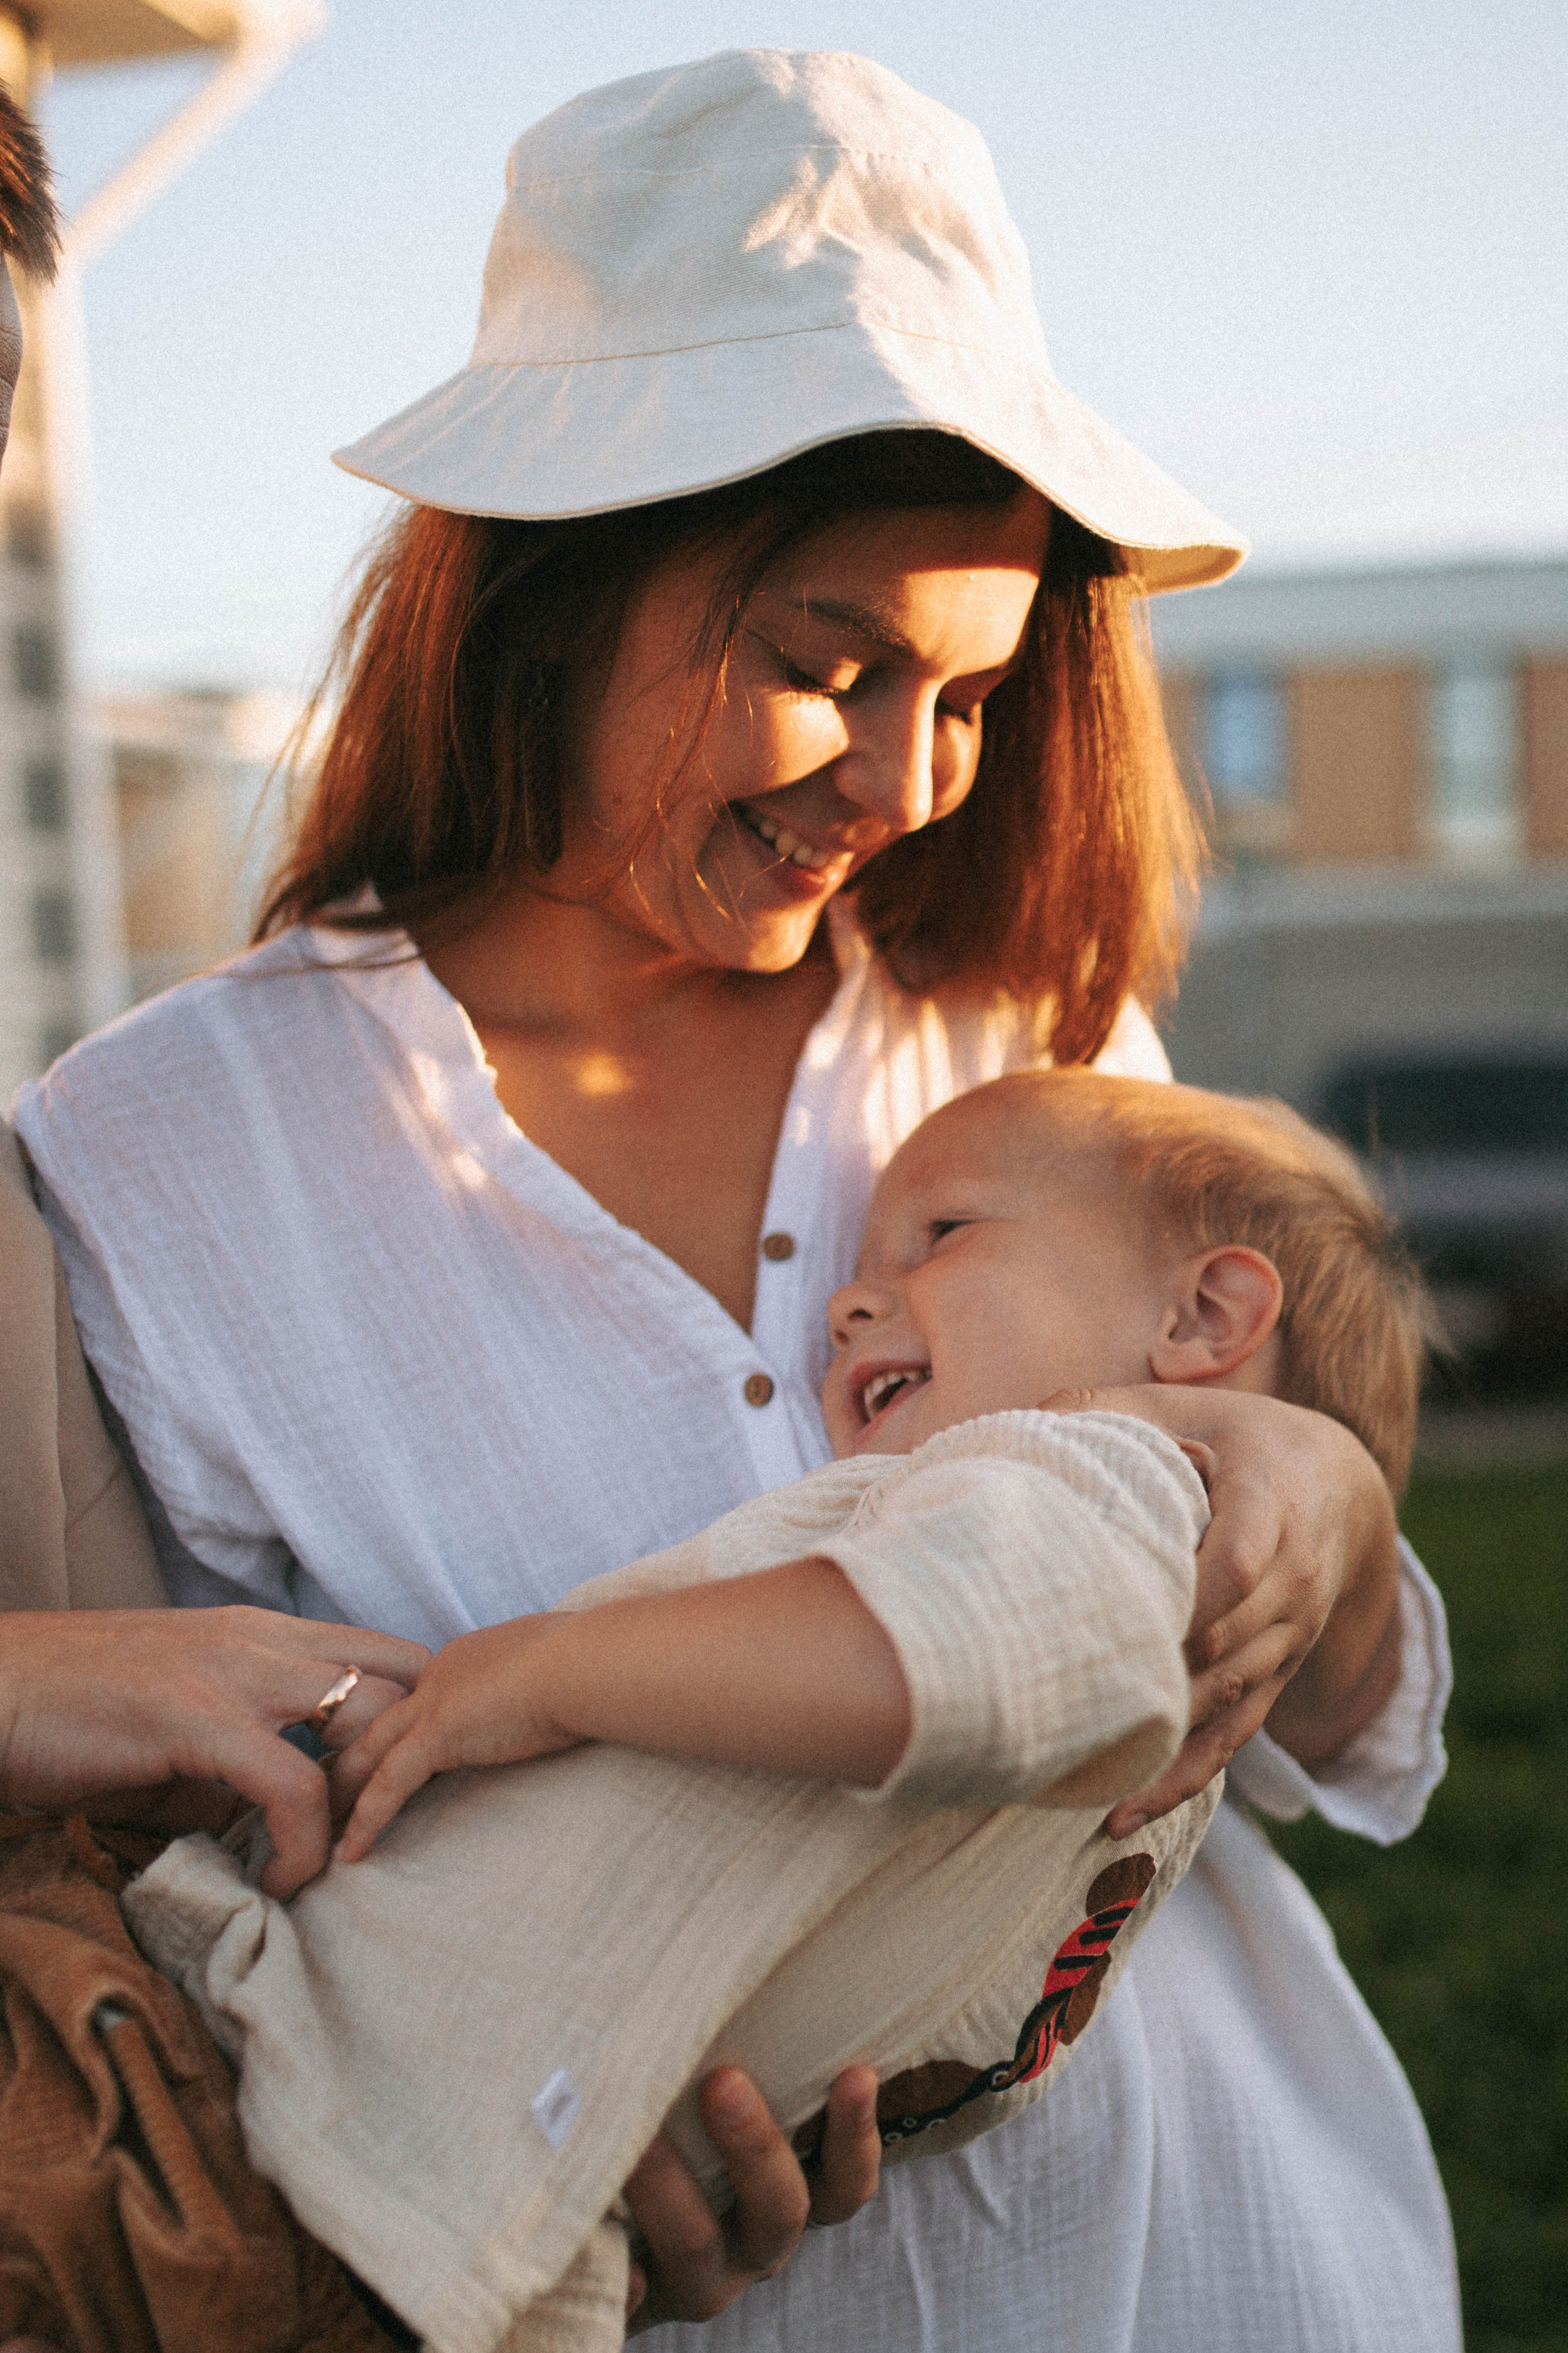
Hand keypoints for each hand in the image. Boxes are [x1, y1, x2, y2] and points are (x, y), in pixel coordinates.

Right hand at [0, 1608, 428, 1897]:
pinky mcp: (196, 1716)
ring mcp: (232, 1672)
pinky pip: (293, 1782)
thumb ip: (233, 1768)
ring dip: (366, 1797)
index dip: (410, 1719)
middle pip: (399, 1677)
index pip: (386, 1653)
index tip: (391, 1787)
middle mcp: (260, 1639)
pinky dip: (303, 1840)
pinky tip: (279, 1876)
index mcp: (260, 1634)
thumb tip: (274, 1827)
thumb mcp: (174, 1736)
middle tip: (375, 1824)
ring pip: (364, 1718)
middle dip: (406, 1754)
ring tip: (336, 1853)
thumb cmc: (72, 1717)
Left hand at [330, 1614, 579, 1862]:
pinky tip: (348, 1854)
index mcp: (462, 1661)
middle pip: (372, 1721)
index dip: (383, 1730)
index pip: (408, 1699)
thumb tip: (550, 1704)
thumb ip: (535, 1690)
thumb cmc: (592, 1664)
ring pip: (366, 1752)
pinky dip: (365, 1820)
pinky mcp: (438, 1736)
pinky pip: (388, 1786)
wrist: (590, 1661)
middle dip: (341, 1756)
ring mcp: (433, 1703)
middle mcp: (437, 1675)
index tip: (363, 1756)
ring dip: (339, 1791)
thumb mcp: (555, 1672)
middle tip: (315, 1791)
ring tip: (315, 1827)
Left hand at [623, 2064, 880, 2329]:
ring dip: (672, 2190)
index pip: (843, 2185)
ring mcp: (688, 2279)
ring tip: (636, 2139)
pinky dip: (625, 2275)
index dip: (854, 2135)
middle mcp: (747, 2246)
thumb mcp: (717, 2099)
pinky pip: (627, 2302)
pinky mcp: (625, 2297)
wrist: (600, 2233)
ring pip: (699, 2248)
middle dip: (756, 2147)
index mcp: (784, 2201)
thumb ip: (744, 2053)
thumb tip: (763, 1925)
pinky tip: (607, 2240)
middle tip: (721, 2081)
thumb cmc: (676, 2127)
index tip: (856, 2070)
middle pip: (780, 2213)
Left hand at [1038, 1387, 1400, 1832]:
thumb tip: (1014, 1424)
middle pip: (1227, 1645)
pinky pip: (1234, 1736)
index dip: (1186, 1600)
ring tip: (1081, 1790)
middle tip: (1066, 1712)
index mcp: (1271, 1506)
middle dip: (1156, 1681)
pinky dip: (1183, 1778)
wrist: (1338, 1487)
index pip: (1237, 1564)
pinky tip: (1124, 1816)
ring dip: (1162, 1748)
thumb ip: (1104, 1411)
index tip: (1117, 1619)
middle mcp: (1291, 1582)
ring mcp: (1287, 1637)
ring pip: (1229, 1701)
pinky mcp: (1273, 1675)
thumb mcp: (1184, 1408)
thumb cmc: (1238, 1438)